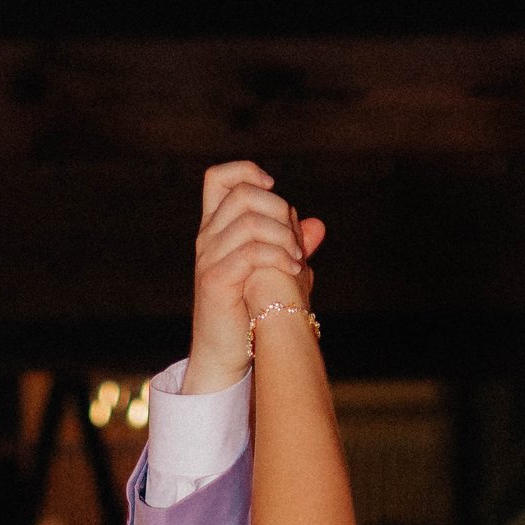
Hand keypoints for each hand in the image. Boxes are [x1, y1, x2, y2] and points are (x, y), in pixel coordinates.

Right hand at [185, 162, 324, 395]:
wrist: (225, 354)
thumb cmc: (249, 312)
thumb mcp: (274, 271)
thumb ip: (291, 245)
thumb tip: (317, 225)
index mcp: (216, 229)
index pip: (219, 178)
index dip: (246, 171)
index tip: (273, 189)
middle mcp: (207, 238)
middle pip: (242, 194)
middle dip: (278, 209)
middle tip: (295, 240)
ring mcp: (208, 257)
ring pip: (249, 221)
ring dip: (283, 237)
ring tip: (297, 260)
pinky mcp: (215, 279)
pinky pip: (251, 252)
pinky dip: (278, 256)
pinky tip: (293, 270)